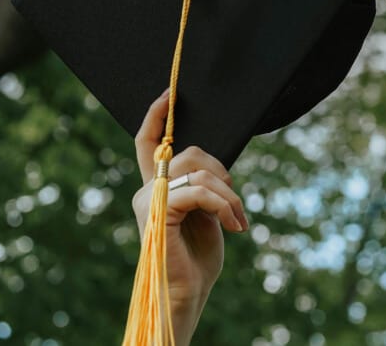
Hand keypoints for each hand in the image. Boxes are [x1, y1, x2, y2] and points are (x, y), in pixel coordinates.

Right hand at [131, 90, 248, 342]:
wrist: (189, 291)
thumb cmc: (199, 257)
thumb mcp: (207, 211)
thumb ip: (203, 184)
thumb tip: (212, 167)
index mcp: (157, 187)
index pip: (148, 144)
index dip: (156, 117)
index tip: (170, 94)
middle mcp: (146, 191)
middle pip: (191, 153)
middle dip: (224, 174)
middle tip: (236, 204)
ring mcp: (149, 201)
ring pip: (199, 172)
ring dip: (229, 196)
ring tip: (238, 219)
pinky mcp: (157, 214)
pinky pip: (198, 191)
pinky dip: (223, 205)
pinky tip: (234, 225)